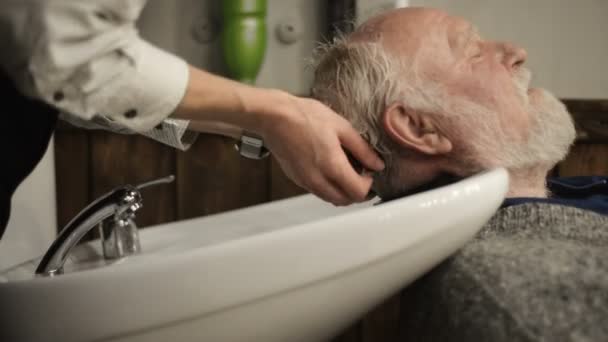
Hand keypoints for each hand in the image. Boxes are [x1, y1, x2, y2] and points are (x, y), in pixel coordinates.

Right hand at [260, 93, 384, 205]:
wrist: (274, 117)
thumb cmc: (305, 117)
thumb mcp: (341, 127)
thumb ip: (362, 149)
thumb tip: (377, 164)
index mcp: (332, 167)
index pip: (358, 192)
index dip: (369, 185)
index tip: (370, 171)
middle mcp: (318, 180)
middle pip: (345, 201)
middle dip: (358, 192)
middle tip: (362, 175)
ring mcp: (305, 182)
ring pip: (331, 199)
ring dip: (343, 192)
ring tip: (347, 173)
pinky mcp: (296, 180)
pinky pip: (318, 192)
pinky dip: (329, 188)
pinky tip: (330, 171)